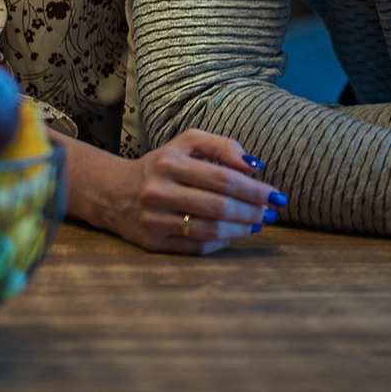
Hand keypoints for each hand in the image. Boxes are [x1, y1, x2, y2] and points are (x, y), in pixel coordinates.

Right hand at [64, 129, 280, 255]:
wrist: (115, 192)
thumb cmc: (162, 165)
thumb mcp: (187, 143)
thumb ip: (222, 146)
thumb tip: (254, 167)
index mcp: (169, 162)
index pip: (222, 178)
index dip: (254, 189)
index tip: (276, 195)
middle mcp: (158, 191)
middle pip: (218, 206)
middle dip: (252, 211)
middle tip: (270, 212)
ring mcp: (154, 219)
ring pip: (210, 230)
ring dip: (241, 229)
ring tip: (257, 223)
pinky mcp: (153, 242)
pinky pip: (197, 247)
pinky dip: (222, 243)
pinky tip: (234, 234)